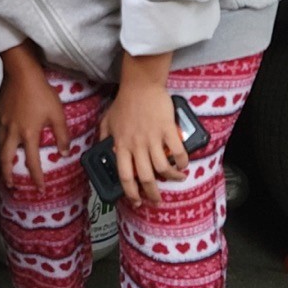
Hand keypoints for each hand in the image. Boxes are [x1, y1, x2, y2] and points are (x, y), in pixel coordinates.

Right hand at [0, 44, 68, 191]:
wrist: (21, 73)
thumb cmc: (42, 93)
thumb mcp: (57, 114)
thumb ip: (62, 135)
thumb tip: (65, 152)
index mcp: (29, 134)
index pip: (32, 162)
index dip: (36, 177)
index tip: (39, 188)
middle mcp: (13, 132)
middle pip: (6, 158)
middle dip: (7, 174)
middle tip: (10, 184)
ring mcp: (3, 122)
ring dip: (1, 158)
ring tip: (4, 165)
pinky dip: (0, 139)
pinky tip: (4, 138)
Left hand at [101, 52, 181, 207]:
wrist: (140, 85)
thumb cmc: (123, 102)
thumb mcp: (107, 121)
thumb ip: (104, 137)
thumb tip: (104, 151)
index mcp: (121, 145)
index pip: (125, 176)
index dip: (131, 193)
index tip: (136, 202)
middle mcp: (137, 145)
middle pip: (146, 177)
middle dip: (153, 194)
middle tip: (158, 200)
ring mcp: (153, 138)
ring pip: (163, 168)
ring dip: (172, 178)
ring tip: (177, 179)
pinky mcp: (168, 130)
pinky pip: (177, 152)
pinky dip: (182, 162)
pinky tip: (183, 165)